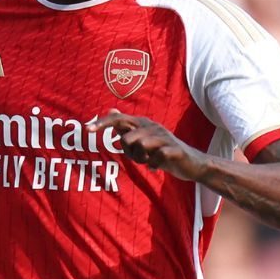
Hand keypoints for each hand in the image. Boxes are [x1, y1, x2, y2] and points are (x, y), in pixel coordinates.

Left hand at [87, 109, 205, 180]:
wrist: (191, 164)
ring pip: (141, 145)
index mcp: (144, 124)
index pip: (120, 120)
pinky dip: (153, 165)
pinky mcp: (175, 150)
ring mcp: (166, 138)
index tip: (88, 129)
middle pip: (127, 137)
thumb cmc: (162, 152)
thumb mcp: (142, 141)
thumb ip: (126, 128)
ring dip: (141, 159)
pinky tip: (157, 168)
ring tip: (149, 161)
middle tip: (140, 158)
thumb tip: (111, 110)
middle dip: (129, 152)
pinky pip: (155, 158)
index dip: (103, 123)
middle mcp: (154, 127)